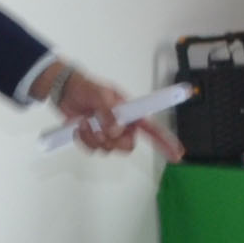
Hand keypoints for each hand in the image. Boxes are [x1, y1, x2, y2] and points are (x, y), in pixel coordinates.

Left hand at [52, 68, 185, 160]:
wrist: (65, 91)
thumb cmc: (87, 88)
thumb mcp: (99, 94)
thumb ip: (108, 111)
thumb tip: (114, 131)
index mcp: (131, 113)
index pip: (153, 129)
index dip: (166, 142)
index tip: (177, 154)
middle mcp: (123, 126)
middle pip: (128, 146)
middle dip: (112, 141)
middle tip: (99, 129)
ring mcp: (108, 134)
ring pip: (109, 149)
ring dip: (94, 137)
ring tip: (85, 122)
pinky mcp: (94, 139)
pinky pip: (93, 149)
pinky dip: (84, 140)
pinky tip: (79, 128)